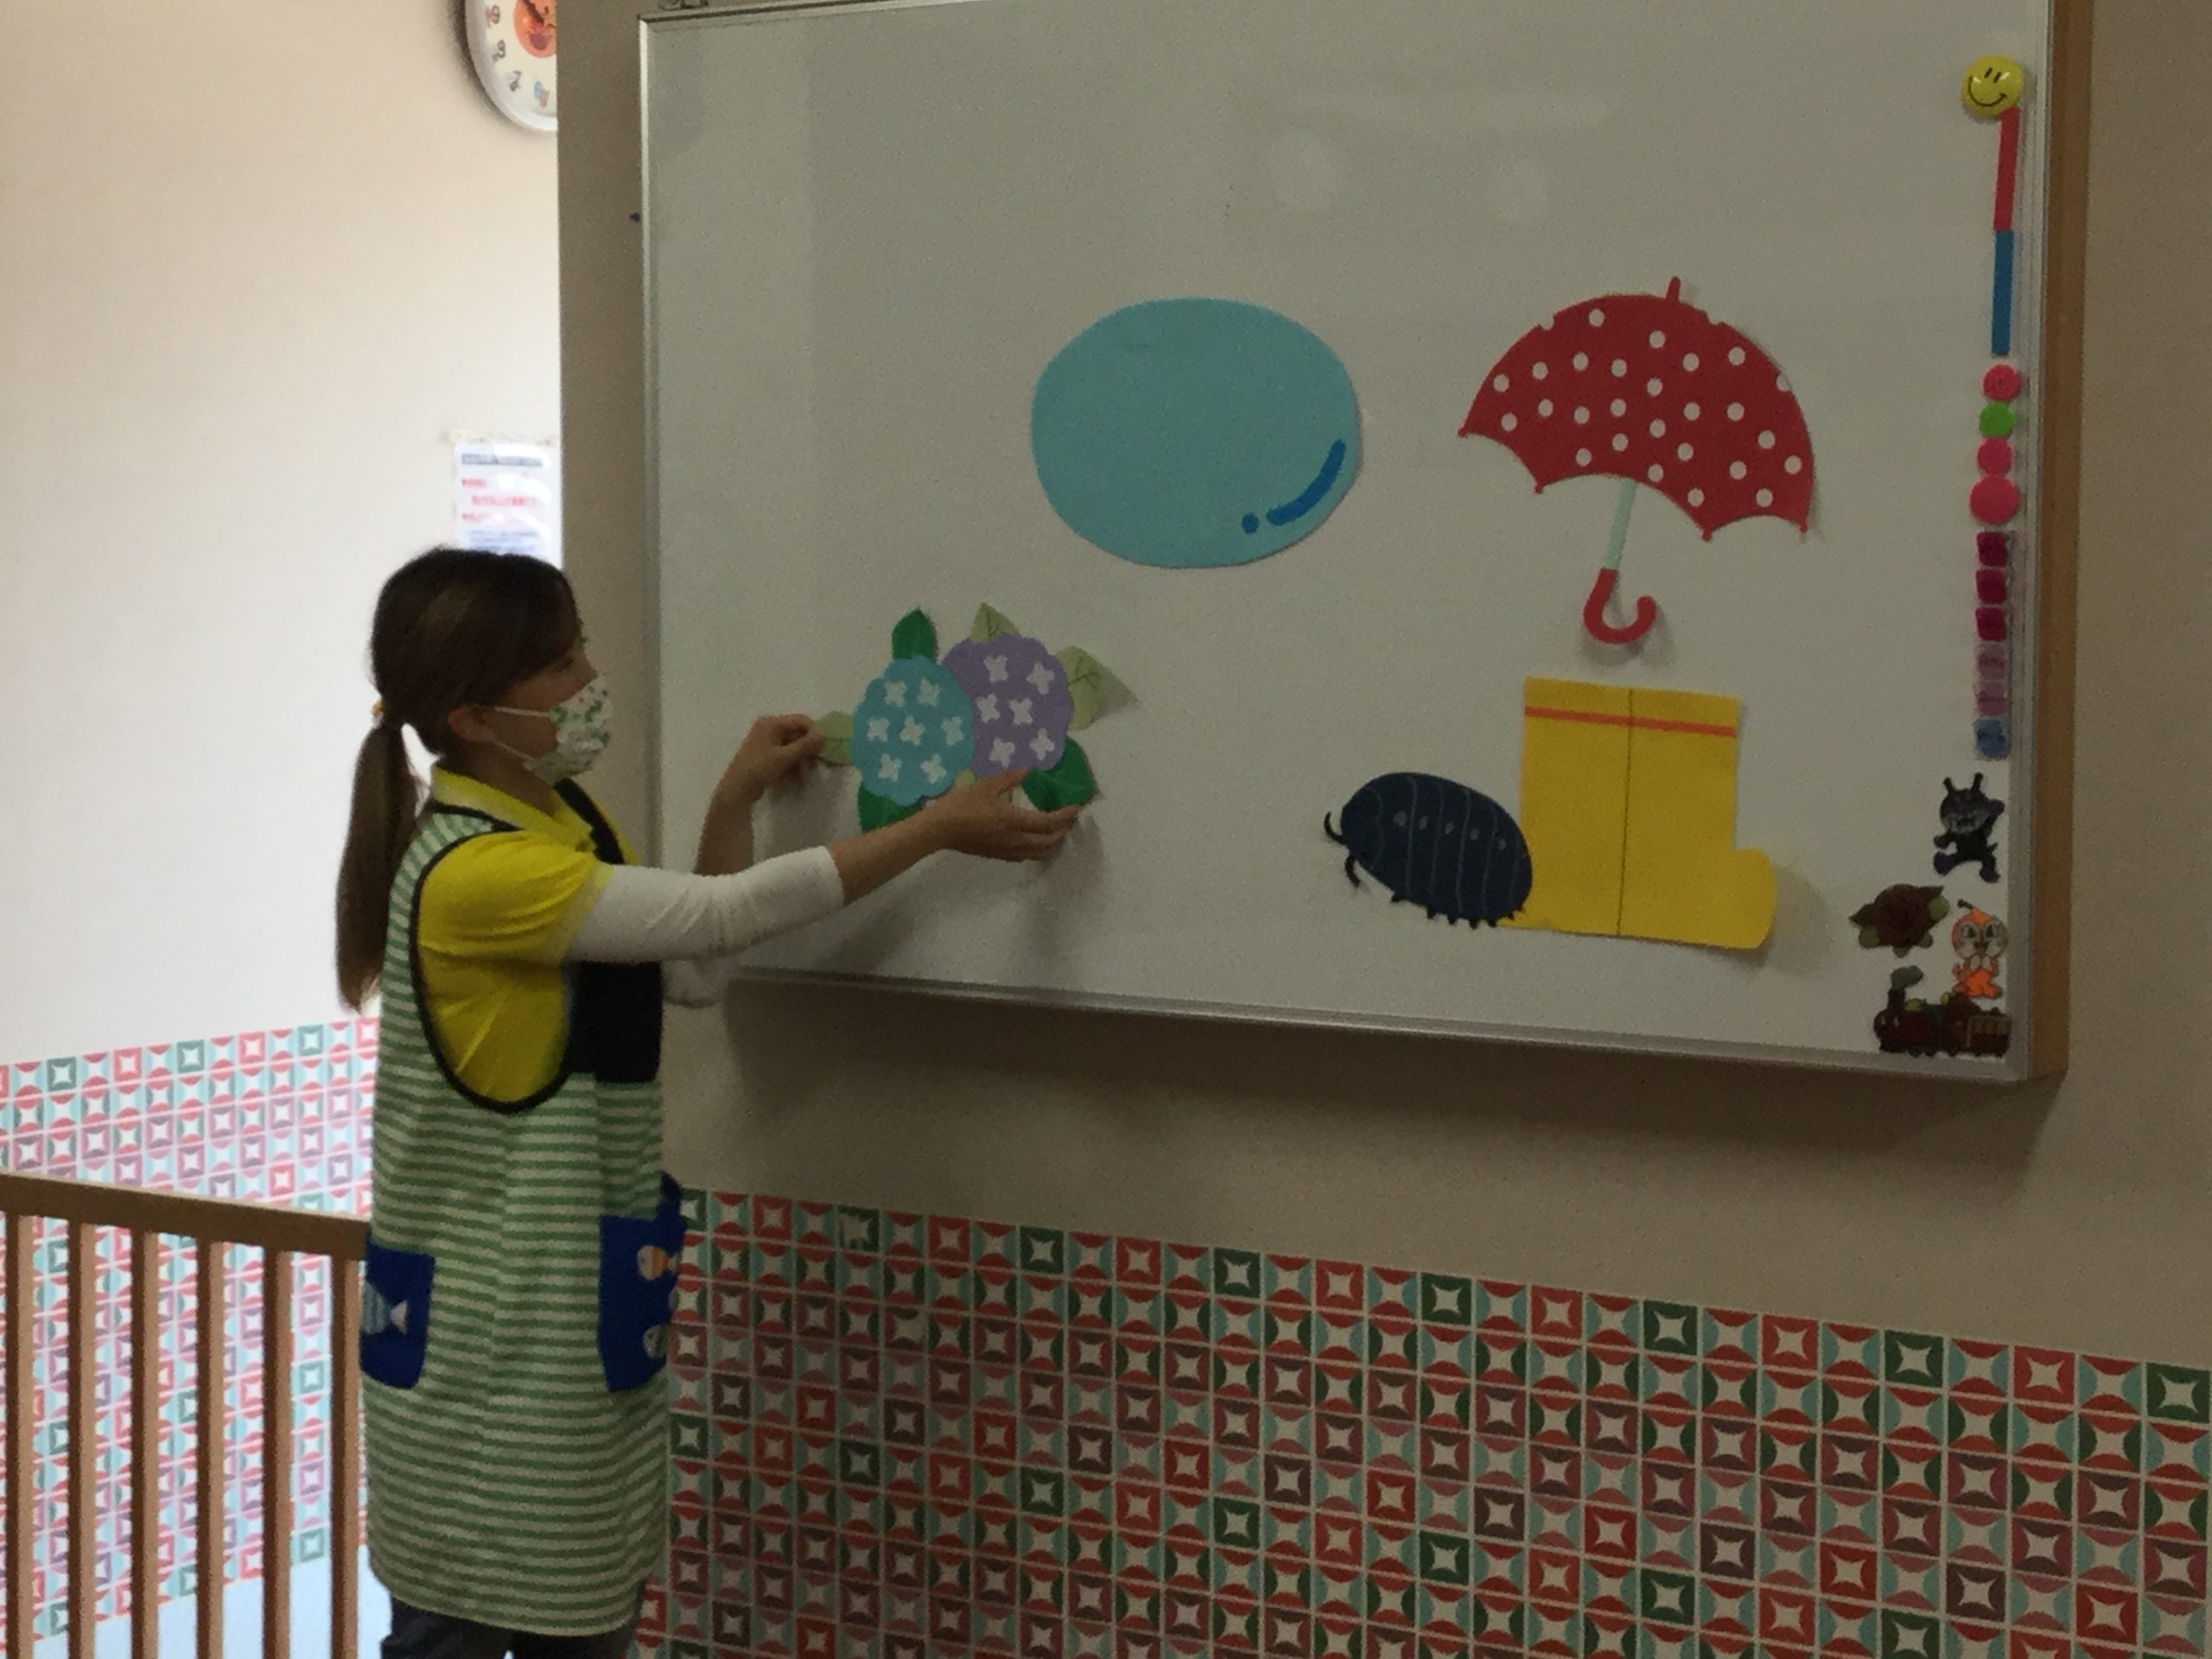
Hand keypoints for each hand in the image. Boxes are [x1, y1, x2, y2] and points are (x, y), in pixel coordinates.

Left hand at [717, 714, 825, 806]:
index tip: (822, 750)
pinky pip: (786, 755)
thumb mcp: (784, 757)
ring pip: (793, 747)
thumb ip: (805, 745)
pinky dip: (792, 764)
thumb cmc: (759, 769)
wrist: (737, 790)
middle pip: (797, 734)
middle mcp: (769, 728)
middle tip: (813, 767)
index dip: (814, 733)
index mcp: (771, 723)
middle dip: (807, 751)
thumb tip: (824, 735)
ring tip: (803, 778)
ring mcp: (767, 742)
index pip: (801, 720)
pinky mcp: (766, 755)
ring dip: (801, 761)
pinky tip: (795, 778)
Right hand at [920, 770, 1080, 861]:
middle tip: (1069, 818)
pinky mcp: (998, 855)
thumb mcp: (986, 785)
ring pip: (1039, 852)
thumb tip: (1029, 770)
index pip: (1049, 822)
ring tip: (1057, 831)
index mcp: (1014, 821)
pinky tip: (1035, 841)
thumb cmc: (961, 805)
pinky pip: (1026, 856)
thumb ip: (1010, 778)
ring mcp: (1007, 850)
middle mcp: (1015, 839)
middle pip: (1049, 841)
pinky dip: (1038, 850)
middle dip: (1063, 830)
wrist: (939, 830)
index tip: (1076, 807)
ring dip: (1053, 843)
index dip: (1065, 816)